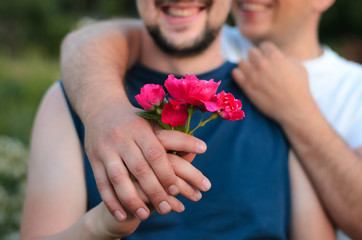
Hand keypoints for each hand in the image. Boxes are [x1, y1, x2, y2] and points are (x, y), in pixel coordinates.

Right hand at [84, 101, 208, 220]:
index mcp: (140, 128)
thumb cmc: (135, 119)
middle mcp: (122, 138)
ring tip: (146, 215)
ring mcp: (106, 149)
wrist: (100, 107)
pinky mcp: (94, 160)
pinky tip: (122, 215)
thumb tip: (201, 149)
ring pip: (119, 179)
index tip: (176, 190)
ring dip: (132, 200)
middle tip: (167, 208)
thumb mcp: (153, 121)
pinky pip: (102, 184)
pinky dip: (111, 201)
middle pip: (139, 169)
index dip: (166, 173)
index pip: (156, 152)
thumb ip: (173, 136)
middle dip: (154, 191)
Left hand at [232, 41, 318, 125]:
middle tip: (259, 67)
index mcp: (275, 56)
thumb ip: (286, 58)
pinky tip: (245, 79)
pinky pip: (235, 73)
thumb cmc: (299, 88)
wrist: (294, 108)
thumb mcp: (298, 67)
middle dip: (255, 58)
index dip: (267, 52)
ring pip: (241, 62)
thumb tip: (278, 57)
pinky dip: (239, 75)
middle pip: (251, 52)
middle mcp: (262, 63)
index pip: (264, 45)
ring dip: (246, 66)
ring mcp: (253, 74)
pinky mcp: (246, 86)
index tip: (268, 59)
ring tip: (251, 73)